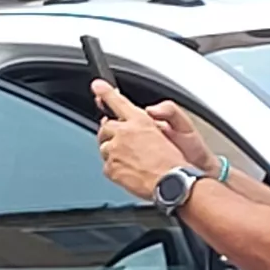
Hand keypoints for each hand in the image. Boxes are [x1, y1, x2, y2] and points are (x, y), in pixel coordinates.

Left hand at [92, 82, 205, 200]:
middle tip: (125, 142)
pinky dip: (116, 168)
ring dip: (113, 151)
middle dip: (111, 133)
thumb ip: (147, 122)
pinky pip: (107, 165)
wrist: (172, 183)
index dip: (106, 93)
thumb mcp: (166, 132)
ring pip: (104, 147)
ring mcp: (115, 151)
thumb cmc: (173, 161)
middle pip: (106, 127)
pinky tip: (130, 170)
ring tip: (132, 159)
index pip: (118, 102)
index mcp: (139, 121)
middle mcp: (124, 133)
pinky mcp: (111, 168)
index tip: (97, 85)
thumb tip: (139, 117)